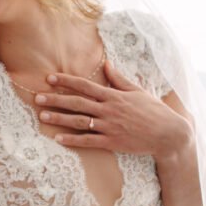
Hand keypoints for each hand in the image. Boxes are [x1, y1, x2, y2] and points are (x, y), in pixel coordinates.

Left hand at [35, 61, 191, 158]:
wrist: (168, 133)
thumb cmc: (153, 111)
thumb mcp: (137, 91)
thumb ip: (119, 79)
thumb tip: (107, 64)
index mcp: (114, 95)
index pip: (85, 85)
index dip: (66, 81)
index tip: (50, 78)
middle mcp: (109, 109)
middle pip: (77, 102)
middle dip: (56, 99)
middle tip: (37, 97)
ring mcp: (110, 126)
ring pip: (79, 121)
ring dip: (59, 118)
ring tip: (42, 116)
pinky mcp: (112, 142)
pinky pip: (88, 141)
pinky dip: (72, 140)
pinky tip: (58, 138)